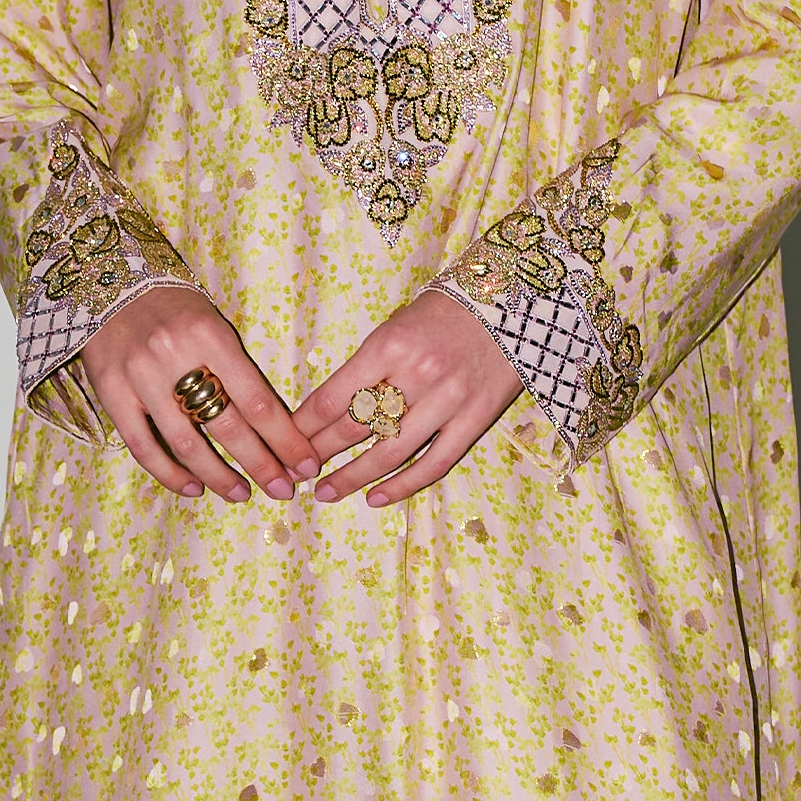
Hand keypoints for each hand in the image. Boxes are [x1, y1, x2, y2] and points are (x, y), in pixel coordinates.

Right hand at [80, 285, 320, 503]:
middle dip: (261, 463)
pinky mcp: (112, 394)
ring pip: (185, 443)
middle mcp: (175, 357)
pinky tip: (193, 488)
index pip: (256, 399)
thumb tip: (273, 427)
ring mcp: (140, 378)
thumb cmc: (175, 310)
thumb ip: (237, 371)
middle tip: (283, 490)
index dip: (284, 438)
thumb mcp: (213, 326)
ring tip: (241, 494)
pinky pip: (142, 446)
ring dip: (218, 476)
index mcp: (210, 336)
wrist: (108, 285)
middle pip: (226, 425)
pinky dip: (169, 473)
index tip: (305, 463)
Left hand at [295, 288, 525, 505]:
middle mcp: (417, 374)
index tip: (287, 442)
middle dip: (319, 453)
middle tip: (296, 473)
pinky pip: (435, 463)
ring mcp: (449, 401)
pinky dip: (403, 485)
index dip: (304, 427)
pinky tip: (376, 498)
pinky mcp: (476, 419)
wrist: (513, 302)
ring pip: (390, 452)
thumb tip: (326, 410)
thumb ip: (367, 367)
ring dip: (352, 478)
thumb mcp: (396, 326)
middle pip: (355, 427)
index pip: (333, 397)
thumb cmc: (445, 312)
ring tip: (325, 493)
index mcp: (389, 345)